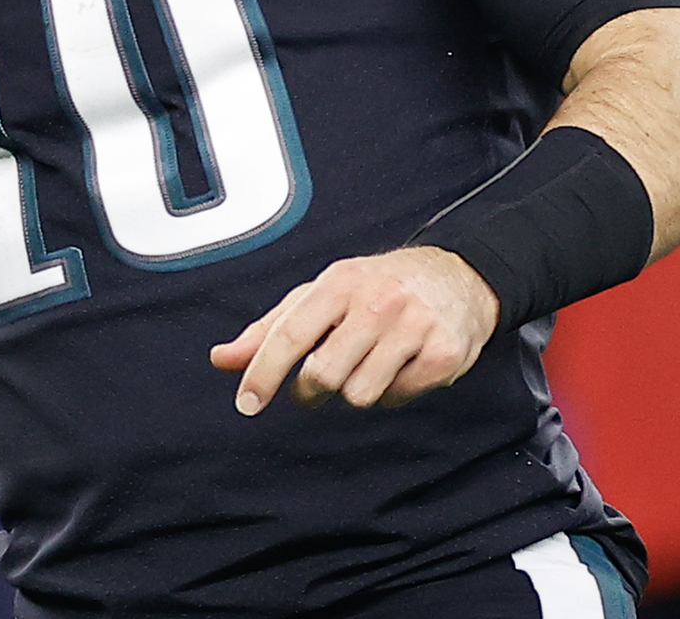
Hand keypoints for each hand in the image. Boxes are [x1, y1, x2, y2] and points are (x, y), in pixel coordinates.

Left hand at [209, 245, 498, 415]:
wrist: (459, 276)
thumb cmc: (375, 287)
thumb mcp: (323, 294)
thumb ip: (271, 328)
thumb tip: (221, 360)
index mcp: (340, 281)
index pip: (292, 332)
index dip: (264, 372)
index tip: (247, 404)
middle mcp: (378, 300)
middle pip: (323, 375)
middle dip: (312, 389)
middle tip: (319, 380)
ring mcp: (415, 326)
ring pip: (360, 394)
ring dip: (356, 389)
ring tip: (370, 361)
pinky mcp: (445, 353)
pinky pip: (398, 398)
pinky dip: (392, 391)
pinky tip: (401, 365)